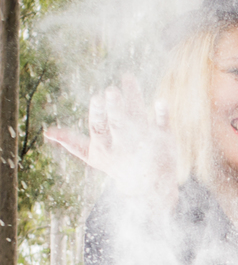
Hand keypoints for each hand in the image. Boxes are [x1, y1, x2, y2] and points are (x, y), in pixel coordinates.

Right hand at [45, 76, 175, 200]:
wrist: (150, 187)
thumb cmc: (117, 165)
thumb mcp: (93, 156)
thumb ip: (73, 143)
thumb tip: (47, 133)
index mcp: (105, 148)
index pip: (99, 129)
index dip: (98, 114)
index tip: (96, 97)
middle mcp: (125, 146)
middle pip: (119, 124)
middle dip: (115, 108)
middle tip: (111, 90)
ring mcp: (146, 142)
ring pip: (139, 116)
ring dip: (134, 99)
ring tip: (128, 78)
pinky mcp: (164, 139)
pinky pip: (163, 125)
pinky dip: (162, 114)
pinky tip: (160, 101)